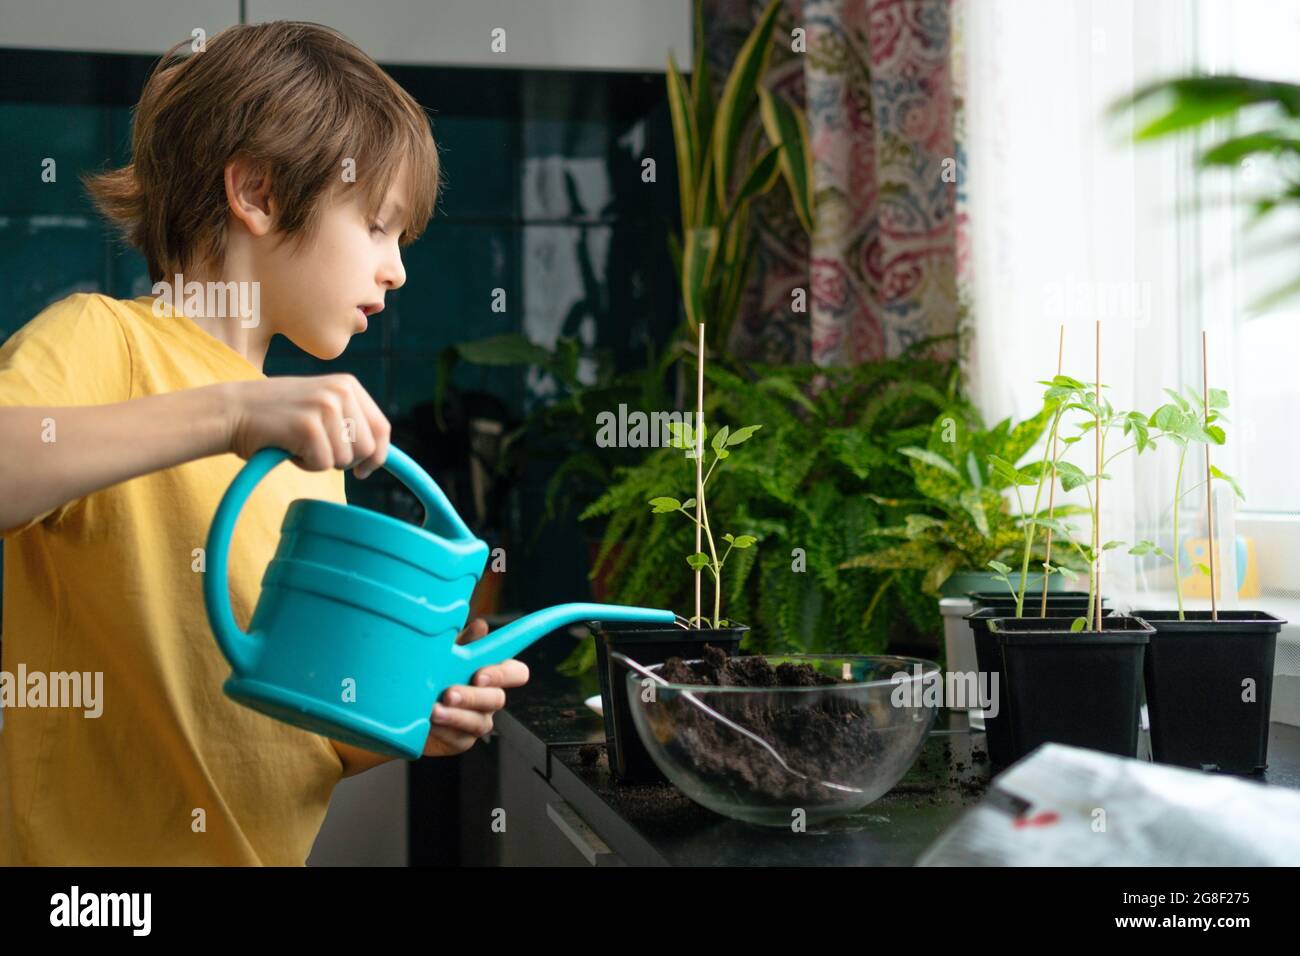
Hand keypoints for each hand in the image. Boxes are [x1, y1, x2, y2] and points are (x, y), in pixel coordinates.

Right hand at [223, 374, 390, 478]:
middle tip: (316, 452)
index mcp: (348, 385)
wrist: (231, 410)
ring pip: (345, 460)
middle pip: (368, 448)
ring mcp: (325, 407)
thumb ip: (348, 422)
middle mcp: (341, 391)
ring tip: (298, 443)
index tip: (364, 470)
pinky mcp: (308, 426)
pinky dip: (305, 465)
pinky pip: (322, 464)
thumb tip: (379, 456)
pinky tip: (288, 446)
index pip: (382, 428)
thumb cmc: (275, 417)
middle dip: (345, 461)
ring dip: (321, 462)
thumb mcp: (319, 407)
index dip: (377, 455)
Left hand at [423, 618, 530, 757]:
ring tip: (434, 710)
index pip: (515, 673)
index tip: (480, 675)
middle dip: (473, 696)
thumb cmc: (432, 673)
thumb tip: (481, 626)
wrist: (404, 704)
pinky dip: (445, 730)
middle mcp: (489, 697)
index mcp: (492, 673)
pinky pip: (460, 739)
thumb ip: (465, 642)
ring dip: (457, 716)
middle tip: (450, 693)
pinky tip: (430, 723)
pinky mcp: (462, 740)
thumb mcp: (446, 654)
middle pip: (497, 698)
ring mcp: (478, 720)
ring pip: (480, 722)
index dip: (504, 675)